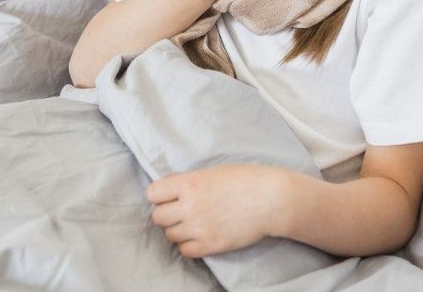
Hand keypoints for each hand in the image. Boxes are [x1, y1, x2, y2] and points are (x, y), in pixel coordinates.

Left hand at [146, 163, 287, 258]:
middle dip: (167, 214)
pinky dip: (189, 245)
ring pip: (170, 235)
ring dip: (178, 230)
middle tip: (180, 211)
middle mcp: (190, 206)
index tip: (168, 197)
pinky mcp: (211, 245)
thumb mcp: (212, 172)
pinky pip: (185, 250)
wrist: (270, 199)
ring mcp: (199, 227)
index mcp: (189, 184)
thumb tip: (168, 186)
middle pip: (158, 217)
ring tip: (193, 223)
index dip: (159, 195)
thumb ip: (188, 180)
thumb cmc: (244, 180)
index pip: (152, 194)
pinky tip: (199, 236)